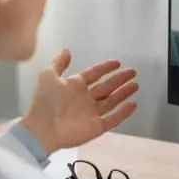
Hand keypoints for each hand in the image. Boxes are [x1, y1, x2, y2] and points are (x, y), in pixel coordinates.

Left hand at [21, 49, 138, 154]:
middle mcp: (85, 99)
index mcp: (75, 86)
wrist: (42, 128)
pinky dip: (124, 112)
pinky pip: (113, 118)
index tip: (117, 63)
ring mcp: (92, 113)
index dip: (105, 68)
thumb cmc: (45, 102)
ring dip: (124, 93)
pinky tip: (133, 104)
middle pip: (107, 87)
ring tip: (136, 85)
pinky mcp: (97, 127)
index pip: (94, 74)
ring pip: (112, 101)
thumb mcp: (48, 76)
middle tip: (133, 72)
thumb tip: (67, 50)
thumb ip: (59, 63)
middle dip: (120, 79)